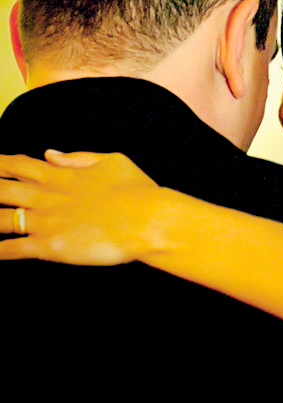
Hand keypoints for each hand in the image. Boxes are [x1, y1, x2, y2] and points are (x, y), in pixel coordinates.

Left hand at [0, 151, 164, 264]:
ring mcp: (45, 221)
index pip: (17, 165)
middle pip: (0, 189)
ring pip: (1, 219)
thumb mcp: (111, 160)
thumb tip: (50, 153)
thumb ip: (76, 157)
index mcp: (60, 174)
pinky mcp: (49, 246)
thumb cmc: (137, 190)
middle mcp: (46, 195)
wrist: (147, 220)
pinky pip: (13, 249)